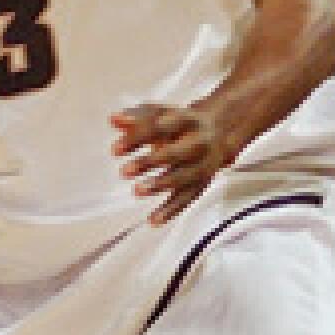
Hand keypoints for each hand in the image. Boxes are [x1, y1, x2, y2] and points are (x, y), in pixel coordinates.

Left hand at [110, 102, 235, 224]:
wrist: (220, 131)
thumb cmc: (179, 123)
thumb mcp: (161, 114)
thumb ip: (136, 116)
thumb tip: (114, 119)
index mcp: (188, 120)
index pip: (161, 126)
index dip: (137, 137)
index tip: (114, 150)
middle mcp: (200, 142)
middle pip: (177, 152)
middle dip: (151, 161)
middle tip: (124, 171)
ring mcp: (204, 164)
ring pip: (185, 176)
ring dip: (161, 184)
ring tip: (136, 191)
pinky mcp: (202, 183)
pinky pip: (188, 198)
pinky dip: (171, 210)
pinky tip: (153, 221)